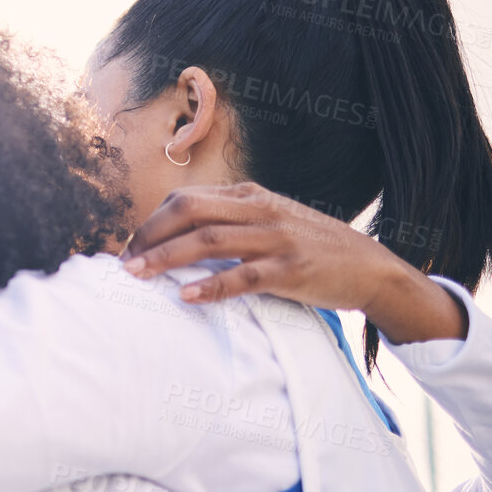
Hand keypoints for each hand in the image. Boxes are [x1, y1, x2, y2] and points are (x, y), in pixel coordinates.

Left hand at [120, 182, 466, 343]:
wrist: (369, 267)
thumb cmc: (309, 248)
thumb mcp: (269, 221)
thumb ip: (230, 223)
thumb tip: (178, 239)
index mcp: (249, 196)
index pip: (185, 200)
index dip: (150, 223)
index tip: (128, 248)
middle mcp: (259, 209)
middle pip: (188, 211)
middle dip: (149, 235)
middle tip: (123, 263)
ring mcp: (275, 237)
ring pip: (208, 241)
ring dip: (166, 257)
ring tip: (137, 275)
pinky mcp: (290, 268)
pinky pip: (243, 276)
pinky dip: (211, 285)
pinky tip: (185, 296)